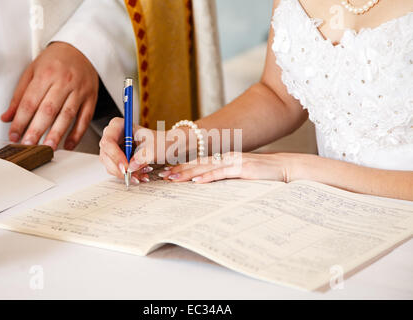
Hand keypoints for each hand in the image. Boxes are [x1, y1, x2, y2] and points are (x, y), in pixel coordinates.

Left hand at [1, 41, 98, 149]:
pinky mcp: (91, 98)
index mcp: (46, 74)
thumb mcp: (32, 71)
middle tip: (29, 144)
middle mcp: (64, 82)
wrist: (82, 49)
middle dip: (37, 130)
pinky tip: (68, 144)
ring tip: (48, 147)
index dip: (21, 121)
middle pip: (48, 110)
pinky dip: (77, 134)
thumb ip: (20, 95)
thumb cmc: (56, 60)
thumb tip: (8, 117)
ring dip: (57, 134)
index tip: (14, 135)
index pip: (30, 102)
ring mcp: (79, 91)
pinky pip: (84, 119)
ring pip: (67, 116)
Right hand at [99, 117, 157, 183]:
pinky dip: (128, 176)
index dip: (115, 155)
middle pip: (106, 155)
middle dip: (119, 168)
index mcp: (118, 125)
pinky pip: (116, 171)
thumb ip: (144, 154)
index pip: (108, 141)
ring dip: (125, 174)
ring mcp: (112, 149)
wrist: (163, 148)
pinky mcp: (115, 160)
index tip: (126, 167)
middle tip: (131, 175)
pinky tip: (139, 175)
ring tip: (141, 175)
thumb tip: (132, 165)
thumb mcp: (154, 146)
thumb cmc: (157, 141)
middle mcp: (112, 136)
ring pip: (110, 166)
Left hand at [160, 152, 298, 183]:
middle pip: (197, 164)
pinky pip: (222, 173)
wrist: (286, 168)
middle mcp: (226, 157)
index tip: (167, 172)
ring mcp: (234, 162)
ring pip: (206, 167)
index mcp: (224, 159)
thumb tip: (209, 183)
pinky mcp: (243, 168)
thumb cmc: (264, 173)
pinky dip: (208, 177)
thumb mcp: (241, 174)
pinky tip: (197, 181)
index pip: (199, 163)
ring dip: (187, 173)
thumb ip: (226, 176)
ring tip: (172, 178)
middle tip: (161, 175)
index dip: (182, 167)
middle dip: (178, 169)